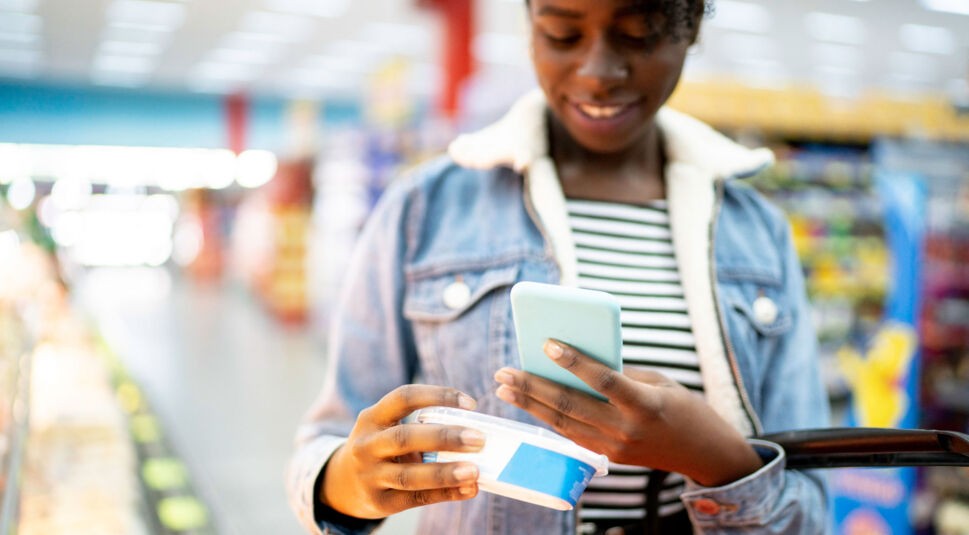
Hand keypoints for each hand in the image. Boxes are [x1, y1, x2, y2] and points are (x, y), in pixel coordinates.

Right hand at [321, 385, 484, 518]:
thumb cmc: (381, 447)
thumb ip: (421, 427)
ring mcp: (370, 475)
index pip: (404, 397)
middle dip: (444, 437)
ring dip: (444, 473)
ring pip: (408, 475)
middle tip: (479, 439)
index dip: (438, 396)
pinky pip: (416, 498)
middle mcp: (367, 444)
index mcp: (372, 417)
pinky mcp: (379, 502)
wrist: (342, 483)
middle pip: (405, 437)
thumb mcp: (387, 428)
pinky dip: (445, 494)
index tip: (471, 404)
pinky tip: (468, 489)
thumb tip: (474, 434)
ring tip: (474, 471)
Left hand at [494, 340, 762, 486]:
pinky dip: (547, 416)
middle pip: (571, 405)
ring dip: (530, 404)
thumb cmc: (683, 406)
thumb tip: (576, 361)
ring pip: (562, 423)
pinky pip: (570, 434)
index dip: (575, 362)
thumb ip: (620, 372)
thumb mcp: (658, 382)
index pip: (603, 380)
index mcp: (645, 404)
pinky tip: (527, 402)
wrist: (702, 453)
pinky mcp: (609, 455)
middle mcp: (626, 429)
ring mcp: (615, 447)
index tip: (548, 343)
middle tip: (504, 371)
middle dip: (533, 387)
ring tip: (504, 388)